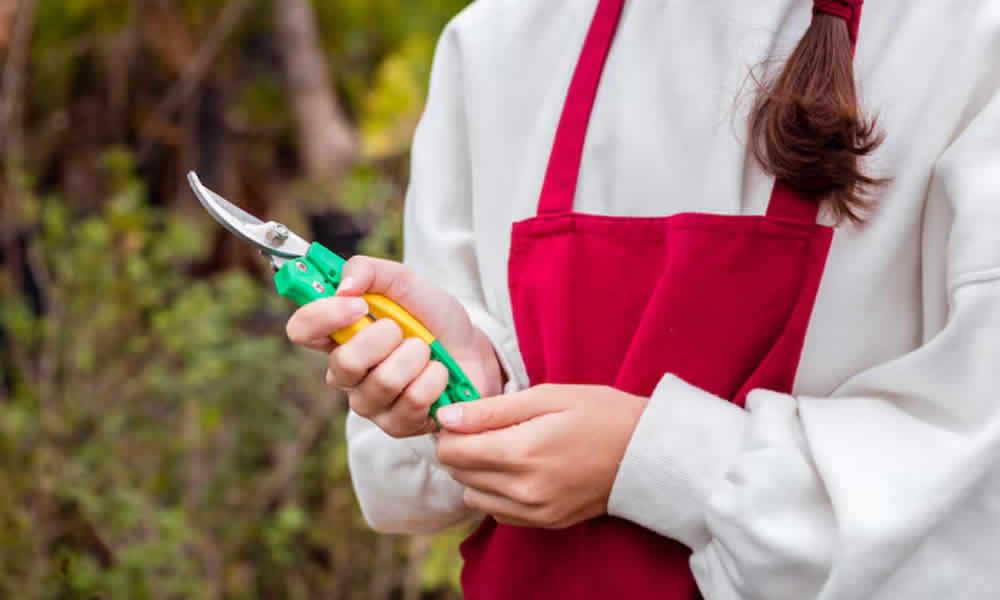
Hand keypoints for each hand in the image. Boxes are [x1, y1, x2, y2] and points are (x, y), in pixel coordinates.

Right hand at [286, 256, 504, 437]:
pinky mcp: (397, 425)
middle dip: (384, 339)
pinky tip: (438, 374)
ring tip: (426, 351)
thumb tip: (343, 287)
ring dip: (416, 357)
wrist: (474, 349)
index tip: (358, 305)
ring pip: (383, 382)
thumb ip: (369, 271)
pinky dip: (434, 379)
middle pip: (343, 363)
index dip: (323, 316)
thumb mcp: (405, 282)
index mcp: (338, 335)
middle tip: (403, 330)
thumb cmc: (433, 318)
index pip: (302, 329)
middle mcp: (346, 373)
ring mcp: (369, 403)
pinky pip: (411, 402)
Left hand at [435, 385, 647, 528]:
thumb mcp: (546, 397)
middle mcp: (523, 490)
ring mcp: (534, 512)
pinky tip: (517, 469)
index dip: (449, 429)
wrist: (647, 453)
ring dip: (475, 471)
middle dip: (460, 447)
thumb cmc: (600, 413)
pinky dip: (495, 491)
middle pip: (458, 473)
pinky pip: (496, 512)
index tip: (463, 414)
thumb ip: (491, 410)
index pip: (452, 451)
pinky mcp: (544, 522)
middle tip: (483, 425)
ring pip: (472, 496)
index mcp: (522, 452)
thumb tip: (445, 416)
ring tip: (502, 446)